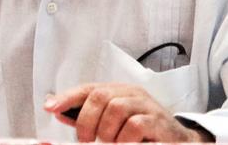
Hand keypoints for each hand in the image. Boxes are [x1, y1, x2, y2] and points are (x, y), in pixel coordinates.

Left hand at [44, 82, 212, 141]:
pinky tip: (124, 144)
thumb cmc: (142, 131)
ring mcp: (146, 105)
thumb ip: (87, 117)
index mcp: (117, 91)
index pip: (88, 89)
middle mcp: (131, 93)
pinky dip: (124, 138)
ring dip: (106, 131)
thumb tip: (58, 111)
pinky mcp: (158, 121)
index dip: (67, 97)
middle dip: (86, 120)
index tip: (50, 107)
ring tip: (109, 143)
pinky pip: (135, 126)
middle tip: (85, 140)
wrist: (177, 140)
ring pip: (116, 108)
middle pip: (100, 96)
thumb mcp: (112, 122)